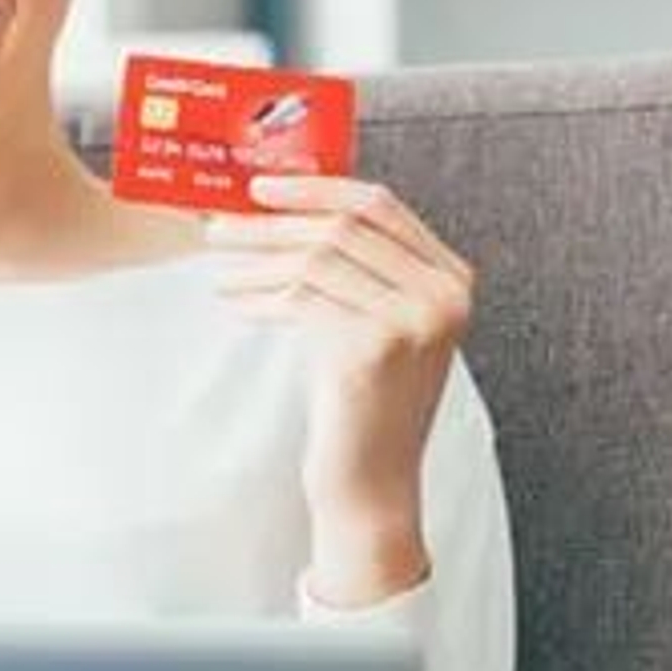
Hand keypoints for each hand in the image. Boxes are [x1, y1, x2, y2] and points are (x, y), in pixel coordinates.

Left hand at [201, 173, 473, 592]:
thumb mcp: (378, 325)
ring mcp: (414, 319)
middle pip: (344, 227)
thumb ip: (361, 269)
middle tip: (220, 226)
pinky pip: (302, 298)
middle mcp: (443, 294)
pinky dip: (261, 296)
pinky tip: (236, 302)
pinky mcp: (374, 346)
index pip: (380, 204)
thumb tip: (290, 208)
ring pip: (317, 259)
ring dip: (258, 259)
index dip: (315, 189)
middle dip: (273, 222)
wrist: (371, 484)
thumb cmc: (364, 405)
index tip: (262, 186)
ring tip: (220, 268)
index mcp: (451, 278)